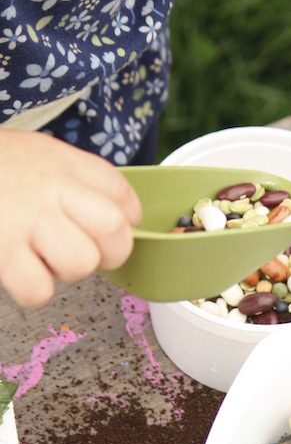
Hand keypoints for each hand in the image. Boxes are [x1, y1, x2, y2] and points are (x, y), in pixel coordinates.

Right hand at [0, 131, 141, 307]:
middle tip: (82, 249)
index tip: (106, 228)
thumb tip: (123, 218)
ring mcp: (24, 221)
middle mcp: (49, 189)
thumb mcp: (37, 153)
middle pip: (115, 230)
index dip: (125, 221)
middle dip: (109, 252)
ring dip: (67, 271)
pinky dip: (33, 288)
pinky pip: (39, 289)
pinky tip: (18, 268)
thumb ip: (80, 179)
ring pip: (81, 263)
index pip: (123, 198)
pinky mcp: (0, 252)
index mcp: (63, 164)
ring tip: (42, 255)